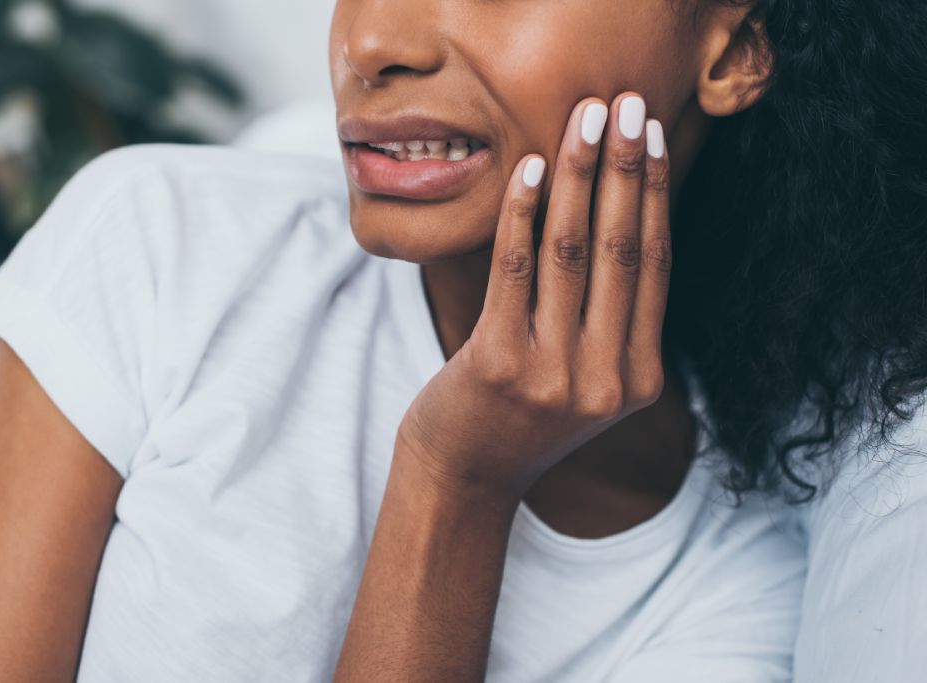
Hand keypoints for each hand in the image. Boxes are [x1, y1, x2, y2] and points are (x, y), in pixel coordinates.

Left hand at [395, 91, 672, 501]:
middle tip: (627, 103)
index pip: (654, 265)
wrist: (464, 475)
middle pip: (622, 249)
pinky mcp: (500, 363)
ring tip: (584, 118)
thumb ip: (611, 320)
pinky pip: (515, 268)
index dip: (655, 192)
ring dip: (579, 175)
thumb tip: (624, 215)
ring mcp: (555, 375)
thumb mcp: (584, 377)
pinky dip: (522, 212)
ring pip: (573, 251)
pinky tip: (529, 167)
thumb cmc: (520, 413)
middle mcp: (607, 378)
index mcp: (640, 378)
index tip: (654, 135)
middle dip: (626, 167)